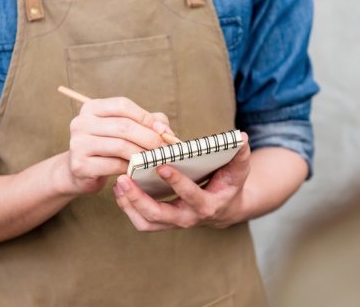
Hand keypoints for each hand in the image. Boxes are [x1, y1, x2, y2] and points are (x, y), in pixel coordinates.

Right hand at [65, 97, 173, 194]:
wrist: (81, 173)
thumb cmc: (109, 148)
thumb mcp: (126, 130)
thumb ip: (148, 124)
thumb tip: (165, 130)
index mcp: (92, 108)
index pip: (122, 105)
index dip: (145, 117)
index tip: (163, 131)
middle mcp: (81, 122)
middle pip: (123, 126)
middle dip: (149, 137)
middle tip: (164, 148)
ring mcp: (78, 144)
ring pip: (120, 146)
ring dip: (142, 154)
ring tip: (155, 159)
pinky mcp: (80, 165)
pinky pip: (114, 165)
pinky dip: (131, 168)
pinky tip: (138, 170)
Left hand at [113, 133, 250, 230]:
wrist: (224, 208)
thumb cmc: (229, 184)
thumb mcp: (239, 169)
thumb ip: (240, 154)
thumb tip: (241, 136)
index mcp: (207, 205)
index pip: (190, 195)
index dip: (176, 181)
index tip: (161, 165)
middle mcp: (188, 218)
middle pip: (159, 215)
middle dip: (138, 198)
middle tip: (124, 179)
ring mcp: (173, 222)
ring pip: (146, 222)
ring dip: (129, 204)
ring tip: (118, 184)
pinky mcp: (163, 222)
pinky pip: (142, 222)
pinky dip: (128, 207)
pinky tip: (120, 189)